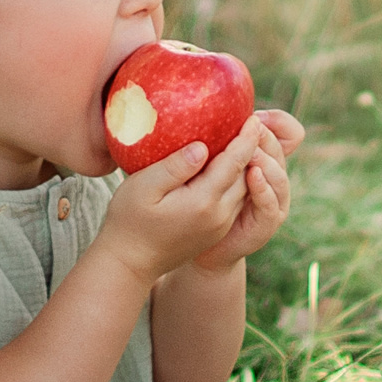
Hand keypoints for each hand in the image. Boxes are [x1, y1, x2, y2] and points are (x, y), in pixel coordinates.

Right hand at [96, 121, 267, 285]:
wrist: (129, 264)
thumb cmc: (129, 221)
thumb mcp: (143, 187)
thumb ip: (174, 166)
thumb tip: (202, 147)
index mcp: (204, 201)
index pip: (234, 163)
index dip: (246, 138)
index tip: (253, 117)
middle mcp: (219, 216)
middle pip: (245, 176)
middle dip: (251, 150)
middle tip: (250, 123)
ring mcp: (219, 227)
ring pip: (243, 190)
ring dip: (246, 167)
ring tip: (242, 142)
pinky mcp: (214, 232)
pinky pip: (234, 201)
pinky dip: (236, 182)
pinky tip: (226, 168)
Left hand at [191, 109, 300, 270]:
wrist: (202, 244)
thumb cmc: (198, 197)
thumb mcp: (203, 162)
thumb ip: (209, 138)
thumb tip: (196, 107)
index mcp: (261, 156)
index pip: (286, 131)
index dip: (278, 121)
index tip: (255, 113)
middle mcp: (271, 174)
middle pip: (280, 149)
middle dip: (267, 137)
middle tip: (251, 125)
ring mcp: (273, 199)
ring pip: (278, 174)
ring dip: (266, 160)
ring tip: (250, 150)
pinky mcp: (267, 221)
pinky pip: (271, 204)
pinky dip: (264, 189)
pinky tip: (252, 176)